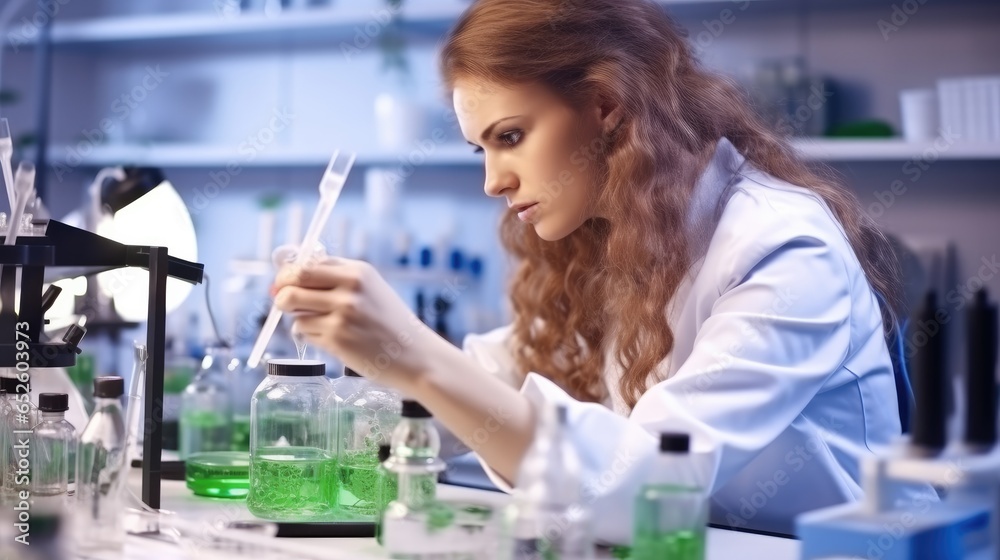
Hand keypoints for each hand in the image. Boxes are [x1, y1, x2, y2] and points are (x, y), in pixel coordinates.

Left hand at [271, 257, 439, 389]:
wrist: (416, 356)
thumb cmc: (391, 325)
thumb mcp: (371, 290)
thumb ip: (337, 280)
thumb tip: (290, 279)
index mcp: (359, 271)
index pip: (309, 262)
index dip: (289, 272)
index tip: (284, 282)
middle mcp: (350, 288)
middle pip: (294, 279)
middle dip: (280, 290)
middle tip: (282, 300)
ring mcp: (342, 313)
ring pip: (294, 308)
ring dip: (297, 317)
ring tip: (316, 324)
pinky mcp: (336, 338)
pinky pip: (303, 331)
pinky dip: (308, 335)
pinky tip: (329, 340)